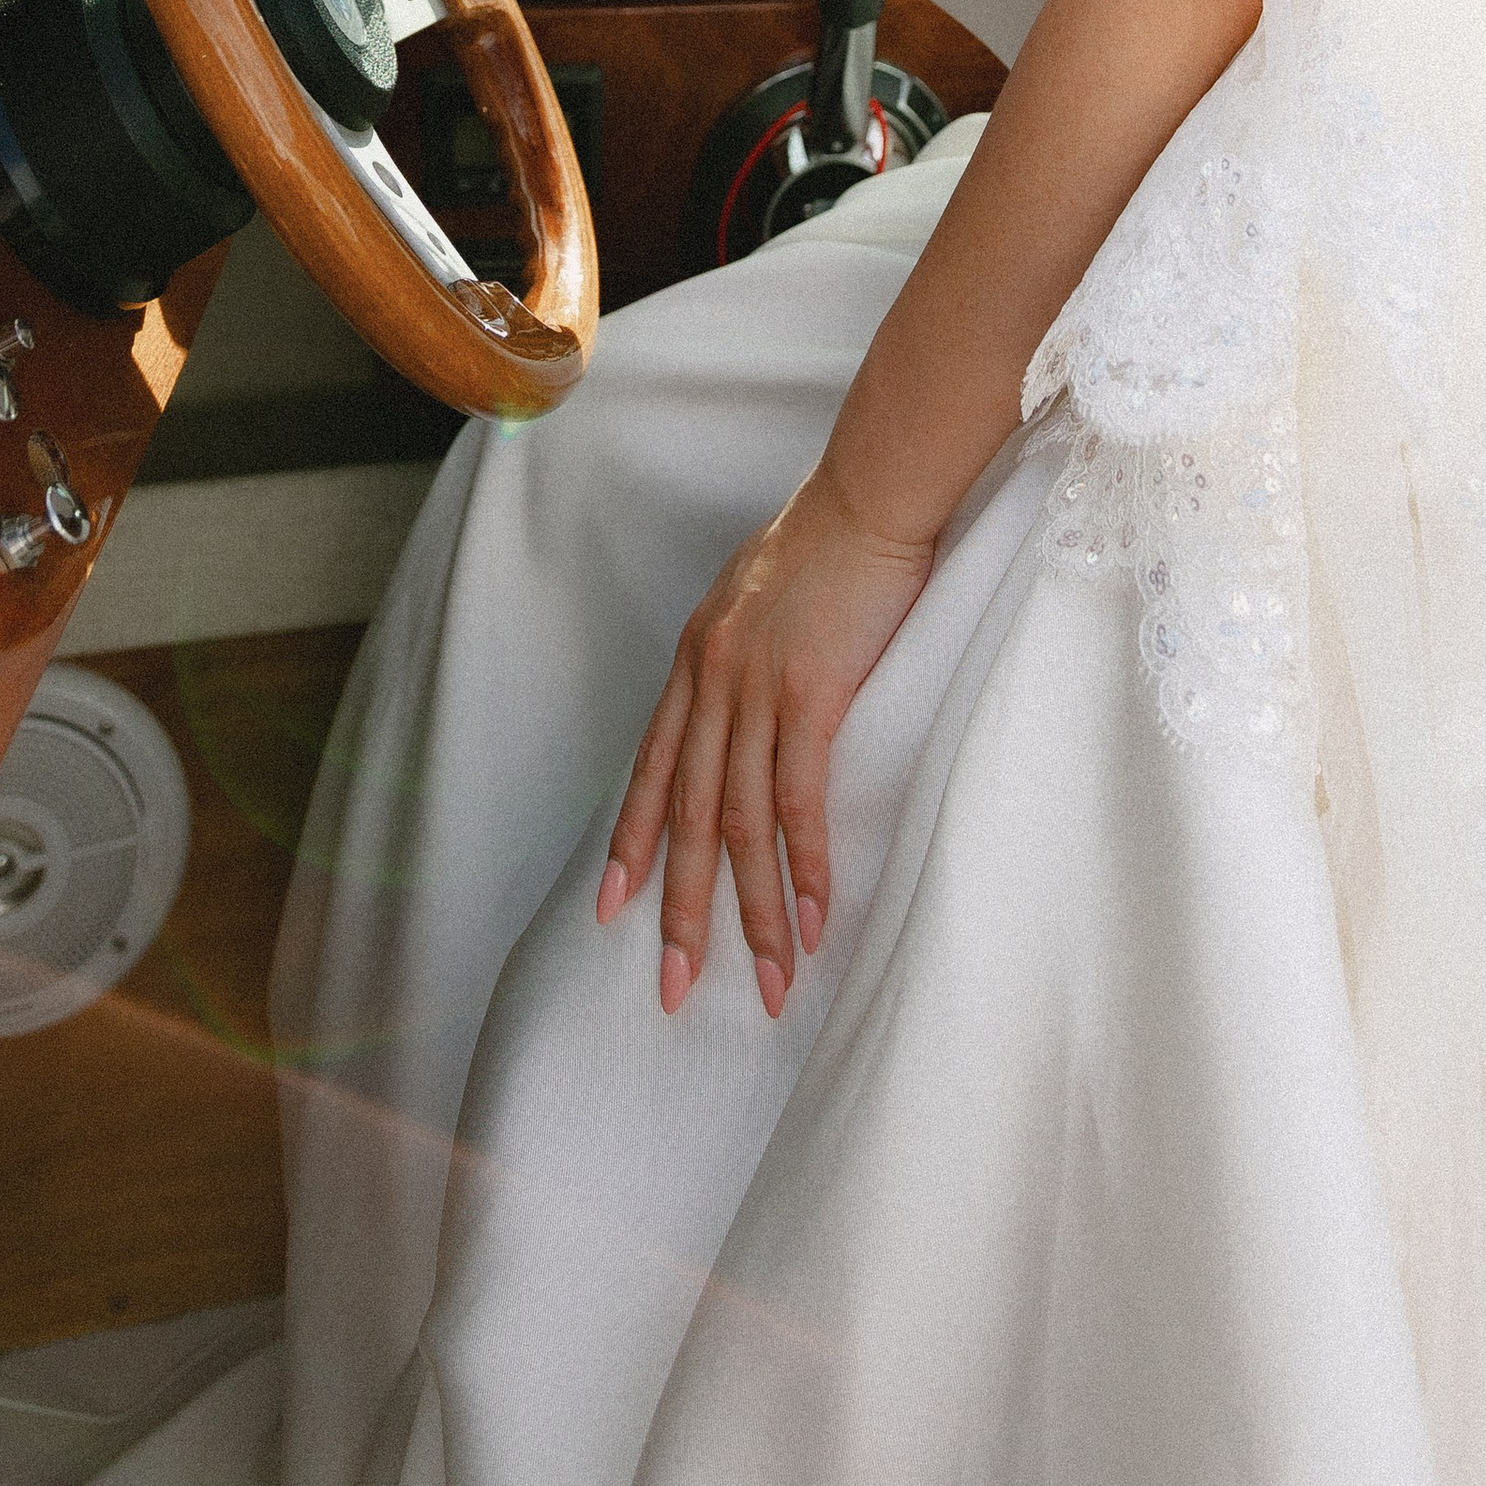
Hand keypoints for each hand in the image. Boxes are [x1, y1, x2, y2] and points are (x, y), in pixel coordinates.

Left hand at [598, 469, 933, 1016]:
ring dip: (754, 912)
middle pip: (684, 816)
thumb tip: (751, 701)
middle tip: (676, 990)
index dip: (630, 844)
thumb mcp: (761, 598)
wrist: (873, 495)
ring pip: (738, 823)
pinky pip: (798, 799)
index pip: (651, 769)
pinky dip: (804, 866)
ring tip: (767, 982)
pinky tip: (813, 919)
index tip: (613, 912)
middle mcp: (711, 680)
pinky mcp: (810, 694)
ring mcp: (755, 688)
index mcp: (696, 659)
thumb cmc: (831, 541)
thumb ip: (745, 656)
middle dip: (680, 911)